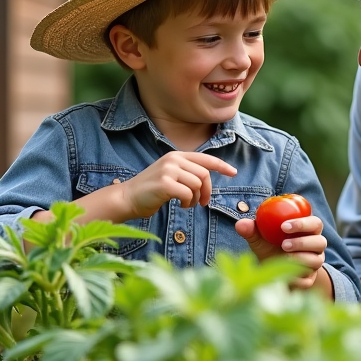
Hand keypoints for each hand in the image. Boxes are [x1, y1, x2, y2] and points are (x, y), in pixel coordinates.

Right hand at [120, 152, 236, 218]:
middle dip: (207, 191)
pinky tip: (181, 205)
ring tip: (187, 204)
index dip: (221, 166)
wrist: (127, 198)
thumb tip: (206, 178)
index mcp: (176, 156)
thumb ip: (186, 173)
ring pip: (197, 185)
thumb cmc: (151, 190)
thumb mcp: (170, 175)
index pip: (205, 158)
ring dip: (195, 199)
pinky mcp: (164, 184)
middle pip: (204, 175)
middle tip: (203, 203)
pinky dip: (188, 203)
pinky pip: (188, 194)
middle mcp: (173, 160)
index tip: (233, 172)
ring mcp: (168, 170)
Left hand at [235, 214, 326, 289]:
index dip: (303, 223)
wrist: (273, 273)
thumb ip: (252, 231)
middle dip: (302, 242)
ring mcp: (315, 263)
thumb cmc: (269, 249)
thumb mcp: (260, 240)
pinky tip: (284, 276)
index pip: (315, 223)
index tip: (284, 226)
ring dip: (300, 259)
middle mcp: (315, 246)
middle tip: (284, 244)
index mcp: (308, 231)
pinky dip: (296, 278)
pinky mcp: (310, 280)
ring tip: (284, 258)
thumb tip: (240, 224)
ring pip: (317, 261)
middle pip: (320, 242)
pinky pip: (308, 280)